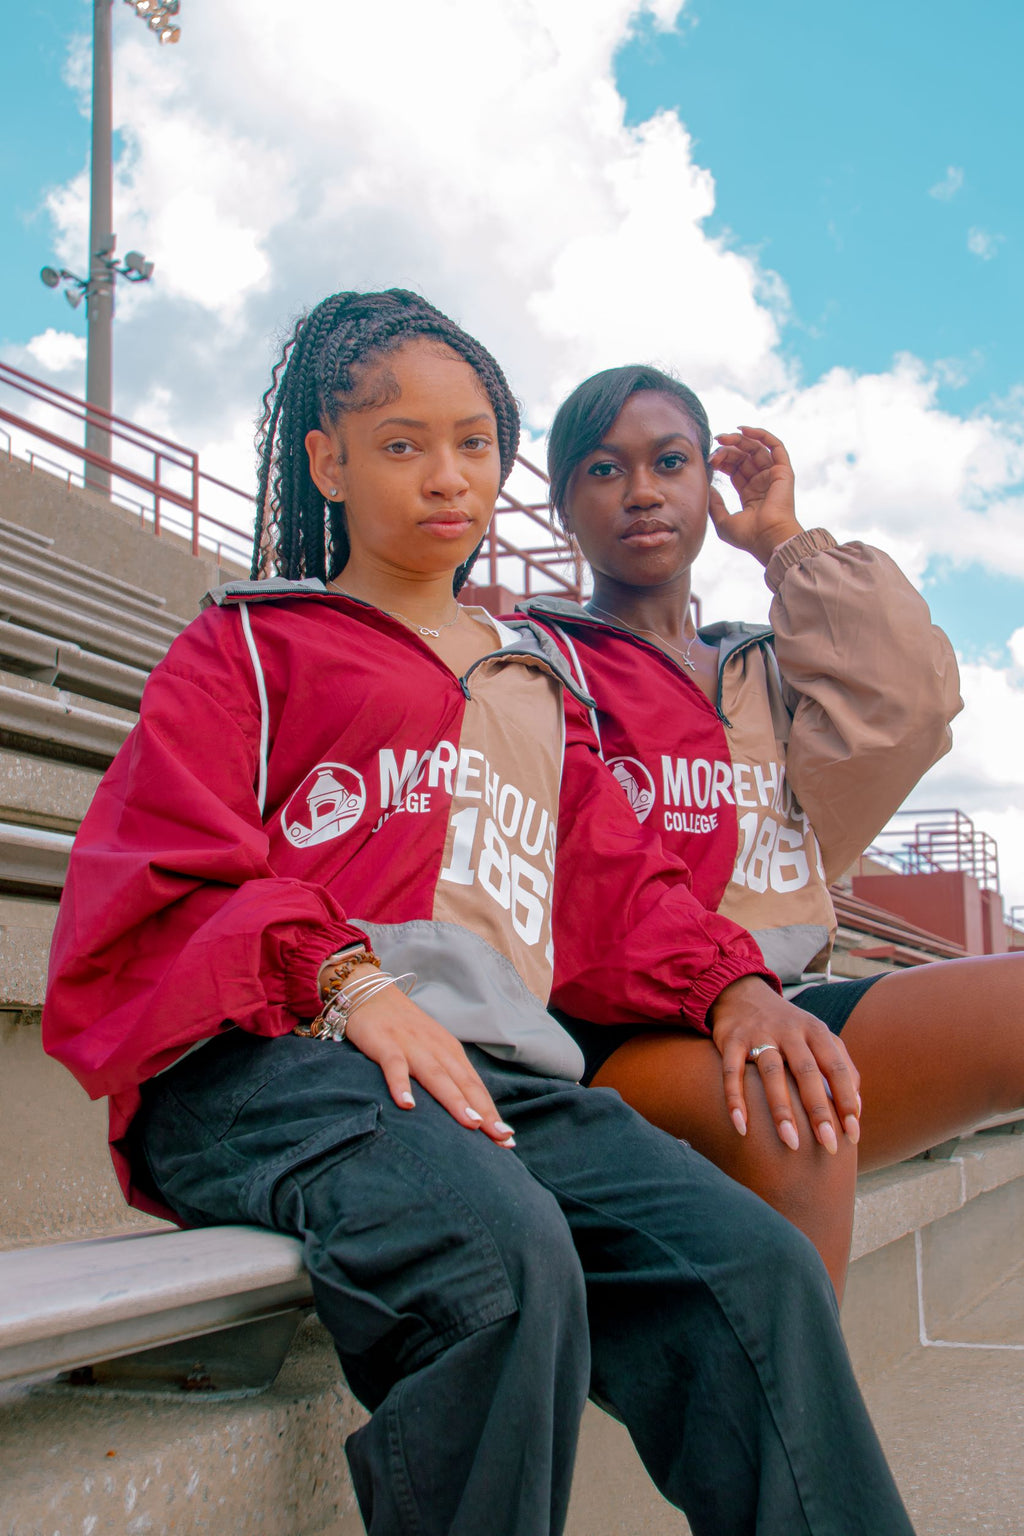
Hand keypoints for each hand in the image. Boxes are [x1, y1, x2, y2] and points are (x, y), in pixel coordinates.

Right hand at [341, 966, 515, 1147]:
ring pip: (436, 1075)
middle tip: (501, 1137)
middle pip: (463, 1083)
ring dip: (454, 1100)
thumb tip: (464, 1111)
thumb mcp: (430, 1049)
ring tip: (471, 1124)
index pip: (475, 1086)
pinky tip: (407, 1105)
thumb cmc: (403, 1028)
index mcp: (449, 1050)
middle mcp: (436, 1047)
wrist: (370, 993)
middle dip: (484, 1111)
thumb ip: (445, 1075)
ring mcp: (411, 1044)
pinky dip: (400, 1084)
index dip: (491, 1112)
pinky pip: (394, 1065)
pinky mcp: (384, 1042)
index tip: (507, 1139)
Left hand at [707, 426, 801, 566]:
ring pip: (756, 449)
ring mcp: (773, 476)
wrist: (768, 539)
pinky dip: (761, 435)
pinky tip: (744, 429)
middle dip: (727, 449)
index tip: (709, 458)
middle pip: (744, 457)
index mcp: (750, 494)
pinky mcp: (783, 471)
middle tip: (714, 446)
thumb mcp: (722, 521)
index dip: (722, 460)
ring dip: (739, 440)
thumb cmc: (748, 536)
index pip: (735, 469)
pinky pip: (775, 446)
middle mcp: (762, 483)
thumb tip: (708, 488)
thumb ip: (715, 504)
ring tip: (723, 437)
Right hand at [708, 976, 860, 1153]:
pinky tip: (741, 1127)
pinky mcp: (732, 1040)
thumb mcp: (817, 1036)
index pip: (837, 1067)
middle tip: (829, 1144)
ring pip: (772, 1073)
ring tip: (791, 1143)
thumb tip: (857, 1108)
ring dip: (781, 1109)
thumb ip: (840, 1065)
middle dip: (819, 1110)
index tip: (853, 1133)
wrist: (741, 993)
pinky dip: (735, 1100)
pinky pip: (732, 1073)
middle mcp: (790, 1031)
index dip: (847, 1099)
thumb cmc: (788, 1026)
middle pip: (807, 1072)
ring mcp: (759, 1034)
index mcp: (816, 1031)